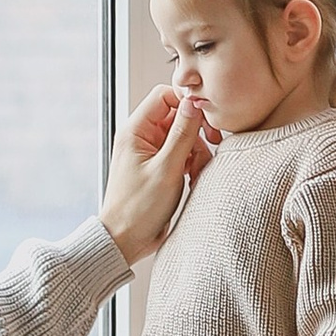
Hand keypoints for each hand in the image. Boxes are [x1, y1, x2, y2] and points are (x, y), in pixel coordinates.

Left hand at [100, 86, 214, 266]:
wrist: (126, 239)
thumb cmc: (138, 208)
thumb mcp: (166, 169)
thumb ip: (182, 134)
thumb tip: (194, 104)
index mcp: (135, 131)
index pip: (164, 96)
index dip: (187, 104)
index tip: (205, 121)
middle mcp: (142, 137)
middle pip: (178, 117)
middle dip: (195, 134)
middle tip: (209, 149)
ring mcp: (151, 152)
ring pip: (183, 137)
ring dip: (196, 152)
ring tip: (195, 173)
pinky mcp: (160, 167)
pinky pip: (182, 154)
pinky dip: (191, 164)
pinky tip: (192, 180)